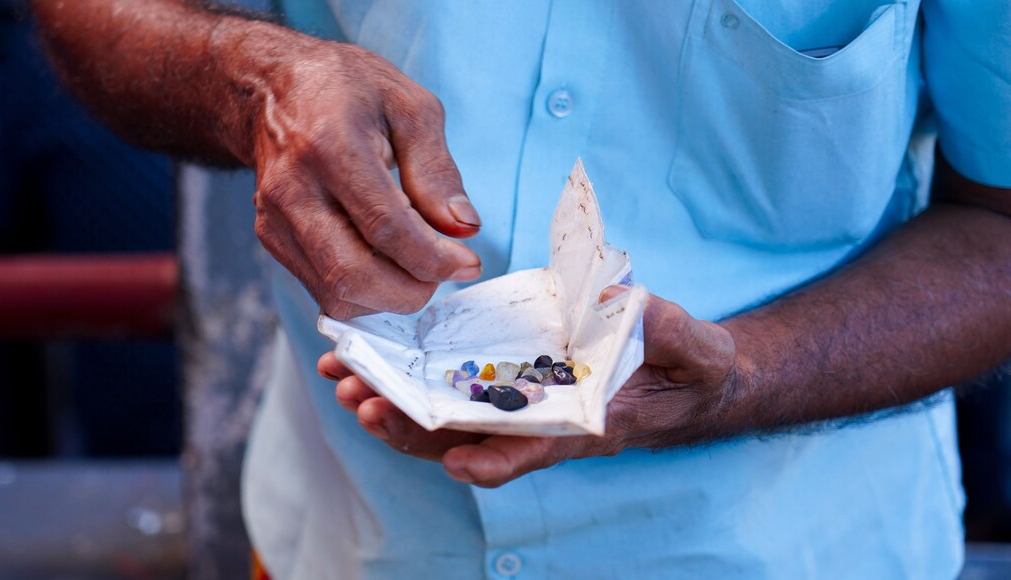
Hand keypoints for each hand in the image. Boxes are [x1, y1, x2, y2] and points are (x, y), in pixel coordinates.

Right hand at [247, 34, 482, 318]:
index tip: (467, 263)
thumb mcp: (410, 108)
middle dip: (412, 291)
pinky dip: (365, 292)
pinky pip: (323, 291)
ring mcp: (274, 218)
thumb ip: (437, 171)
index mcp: (330, 146)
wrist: (274, 88)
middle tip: (443, 271)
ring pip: (337, 295)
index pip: (385, 228)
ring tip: (415, 263)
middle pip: (354, 275)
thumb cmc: (348, 90)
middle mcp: (293, 189)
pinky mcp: (271, 238)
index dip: (433, 259)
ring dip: (389, 297)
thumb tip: (463, 229)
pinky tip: (386, 261)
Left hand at [318, 287, 739, 486]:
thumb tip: (636, 302)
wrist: (683, 377)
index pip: (536, 450)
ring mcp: (521, 405)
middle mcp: (543, 424)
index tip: (460, 462)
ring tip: (346, 381)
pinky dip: (410, 381)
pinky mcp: (509, 380)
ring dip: (394, 405)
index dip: (497, 460)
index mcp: (586, 425)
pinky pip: (452, 390)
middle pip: (467, 441)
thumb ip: (674, 333)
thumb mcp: (697, 350)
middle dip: (411, 427)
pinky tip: (372, 362)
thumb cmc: (691, 371)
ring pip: (446, 421)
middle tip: (362, 400)